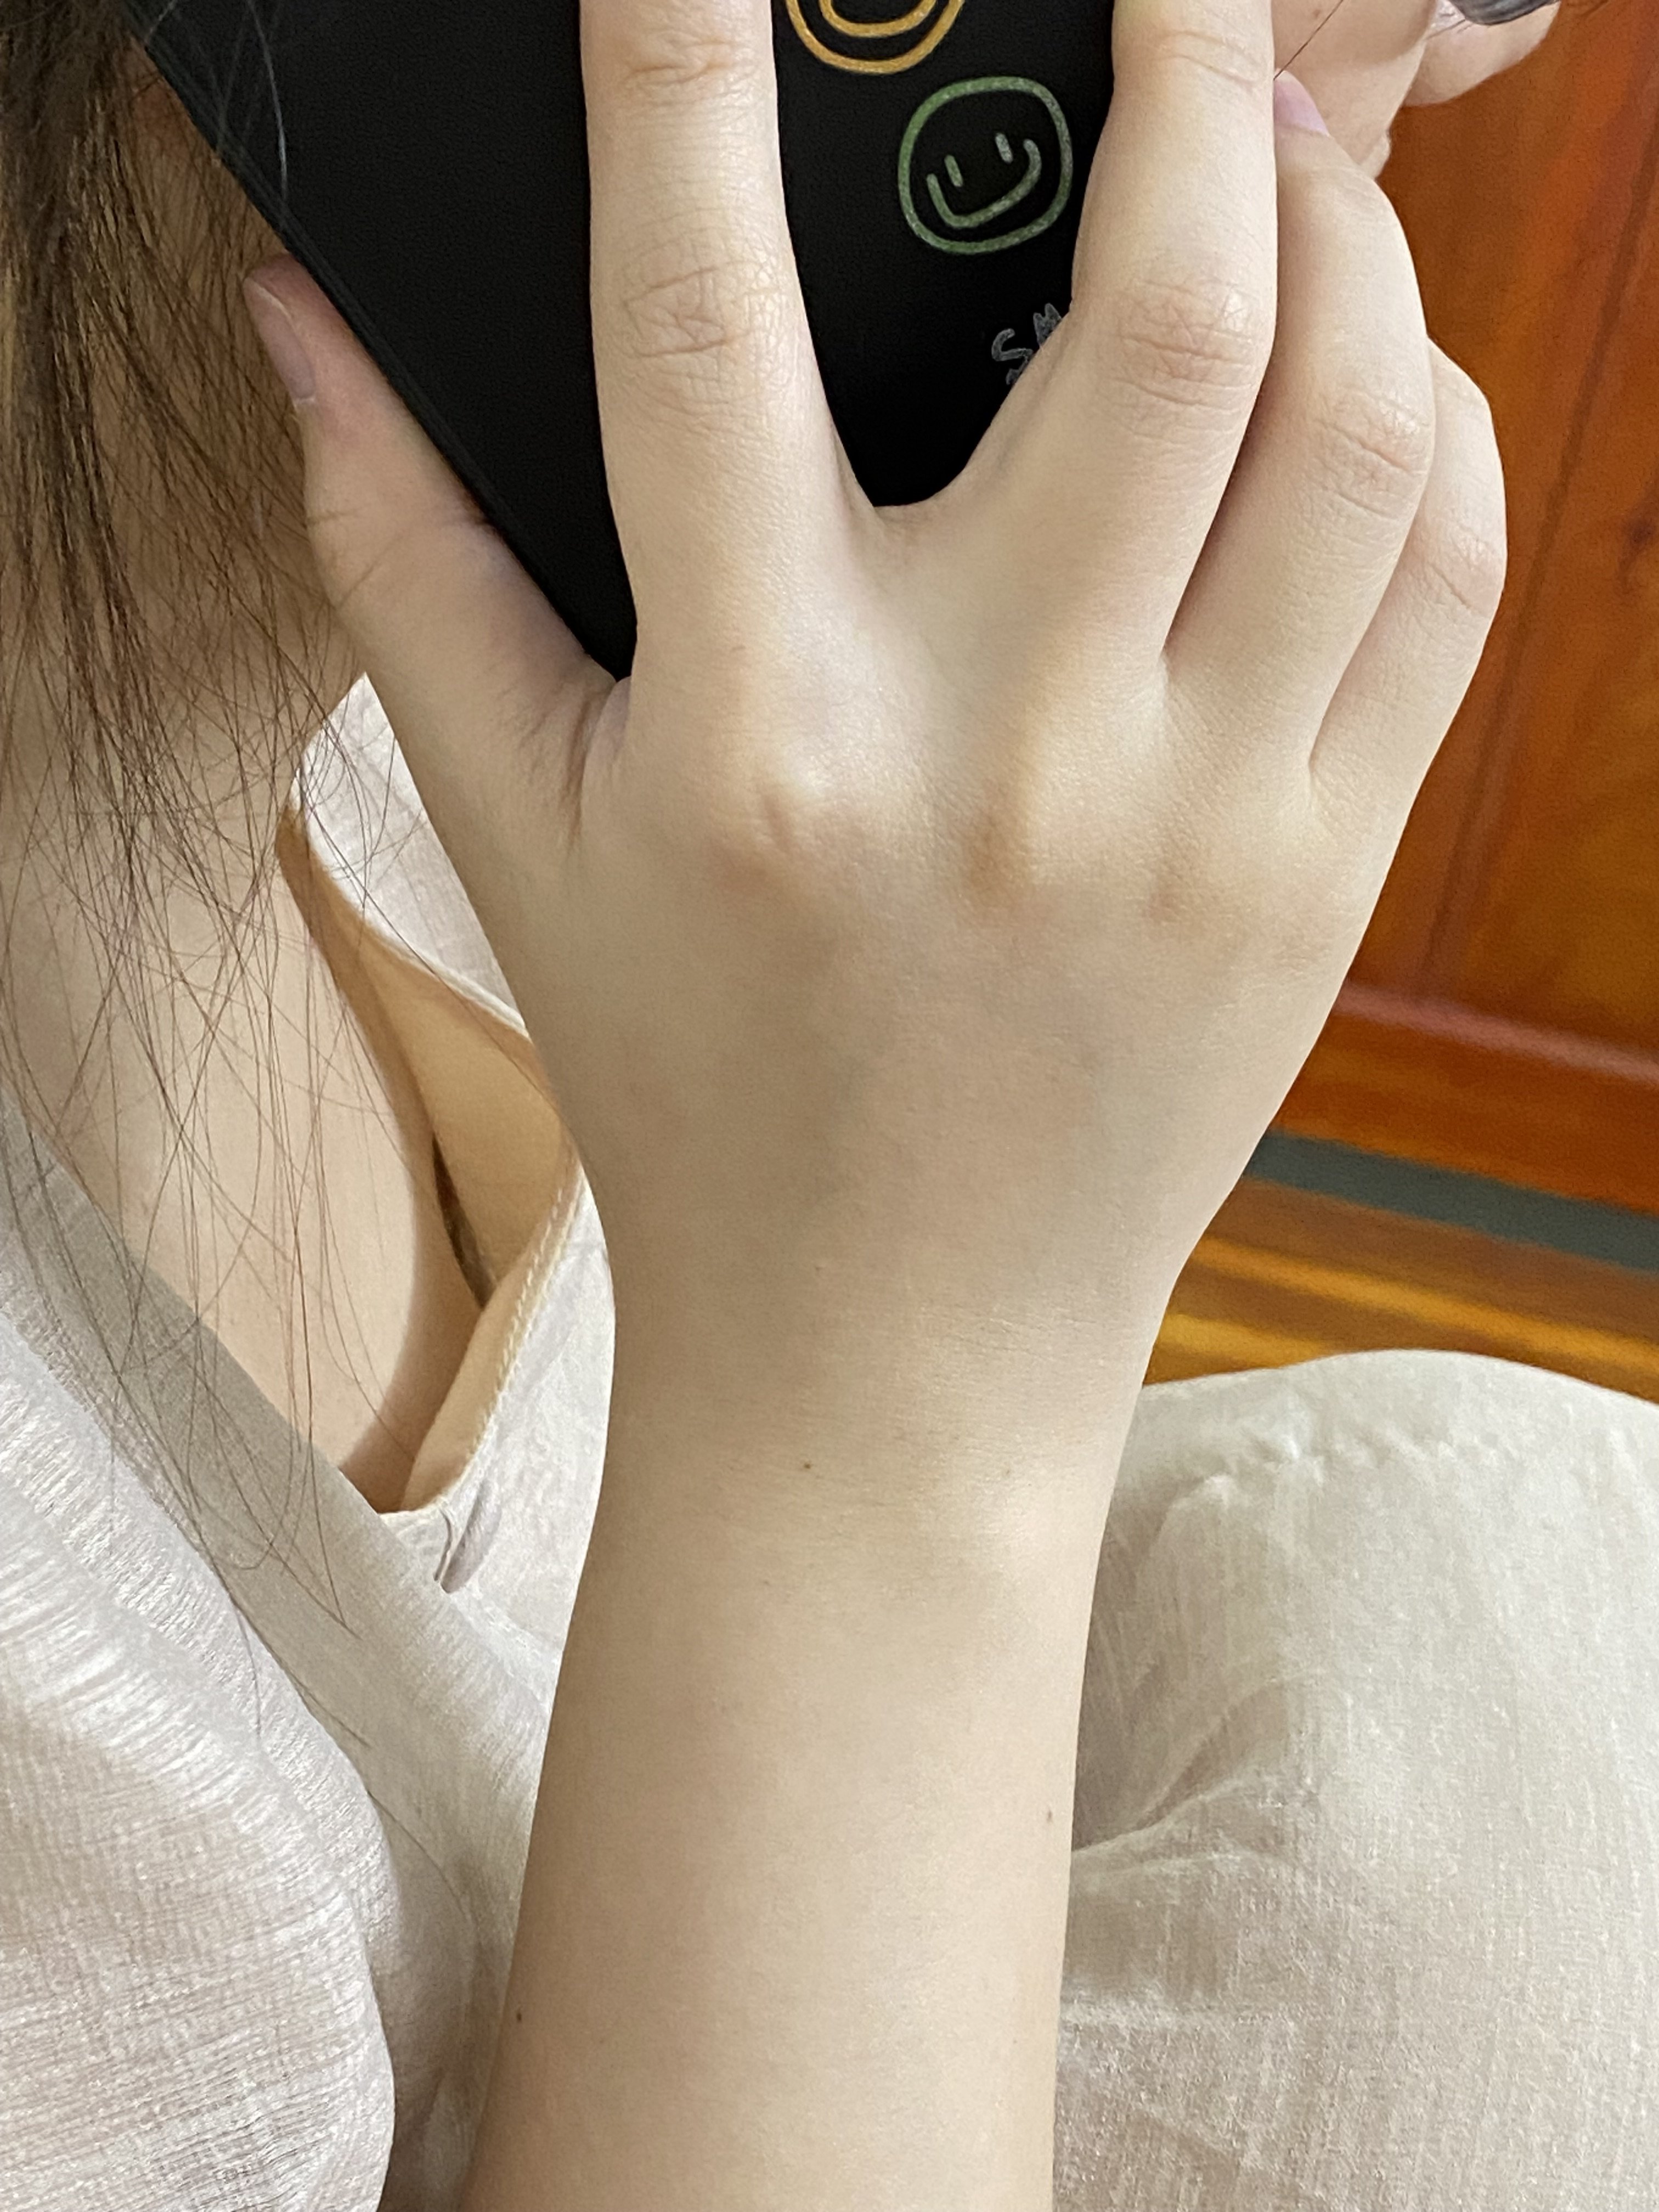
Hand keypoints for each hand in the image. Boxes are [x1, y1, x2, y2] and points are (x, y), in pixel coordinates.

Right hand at [245, 0, 1505, 1431]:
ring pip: (1356, 416)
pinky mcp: (1319, 870)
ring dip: (1340, 230)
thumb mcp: (514, 833)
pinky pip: (1443, 575)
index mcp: (759, 738)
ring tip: (1274, 164)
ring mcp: (1196, 816)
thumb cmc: (695, 1086)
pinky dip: (1429, 421)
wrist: (888, 1341)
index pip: (701, 324)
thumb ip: (403, 559)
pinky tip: (1354, 379)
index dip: (684, 72)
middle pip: (1163, 309)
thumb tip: (305, 314)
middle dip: (1185, 71)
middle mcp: (999, 755)